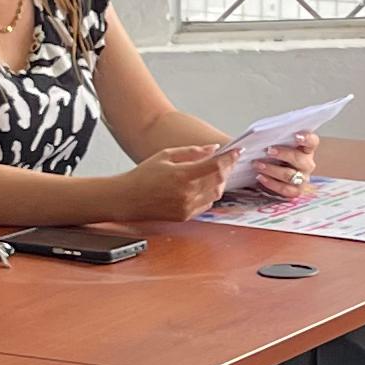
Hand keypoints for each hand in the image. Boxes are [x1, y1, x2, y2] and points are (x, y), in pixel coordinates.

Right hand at [116, 142, 238, 220]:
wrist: (127, 199)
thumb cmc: (143, 175)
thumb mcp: (166, 155)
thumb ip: (192, 152)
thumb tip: (213, 148)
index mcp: (182, 175)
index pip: (215, 165)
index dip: (229, 157)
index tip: (237, 151)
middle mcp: (187, 193)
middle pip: (219, 179)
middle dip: (227, 168)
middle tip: (228, 159)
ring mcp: (187, 207)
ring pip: (216, 193)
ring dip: (220, 181)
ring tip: (217, 171)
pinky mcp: (185, 216)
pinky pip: (207, 204)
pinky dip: (211, 193)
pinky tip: (205, 185)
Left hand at [249, 130, 318, 196]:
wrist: (277, 176)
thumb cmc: (277, 156)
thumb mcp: (279, 145)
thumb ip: (277, 140)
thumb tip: (261, 135)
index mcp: (306, 149)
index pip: (312, 141)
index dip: (306, 138)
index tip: (296, 136)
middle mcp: (307, 164)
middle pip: (299, 159)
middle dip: (282, 154)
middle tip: (268, 150)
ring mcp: (303, 179)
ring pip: (289, 175)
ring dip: (271, 169)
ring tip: (257, 164)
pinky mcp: (296, 191)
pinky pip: (284, 189)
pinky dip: (271, 183)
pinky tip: (260, 177)